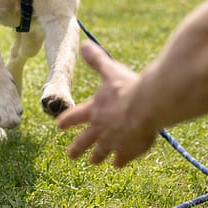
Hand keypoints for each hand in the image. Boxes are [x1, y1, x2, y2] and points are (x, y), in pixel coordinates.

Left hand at [56, 40, 158, 165]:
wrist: (148, 106)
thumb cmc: (128, 87)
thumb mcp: (111, 71)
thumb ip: (97, 60)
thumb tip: (84, 44)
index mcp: (93, 111)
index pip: (73, 117)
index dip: (66, 121)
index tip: (59, 126)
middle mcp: (99, 129)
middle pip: (83, 142)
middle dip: (76, 149)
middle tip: (70, 155)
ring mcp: (113, 142)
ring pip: (100, 153)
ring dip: (96, 157)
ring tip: (93, 162)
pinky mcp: (127, 151)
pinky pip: (120, 159)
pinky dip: (118, 161)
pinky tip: (118, 163)